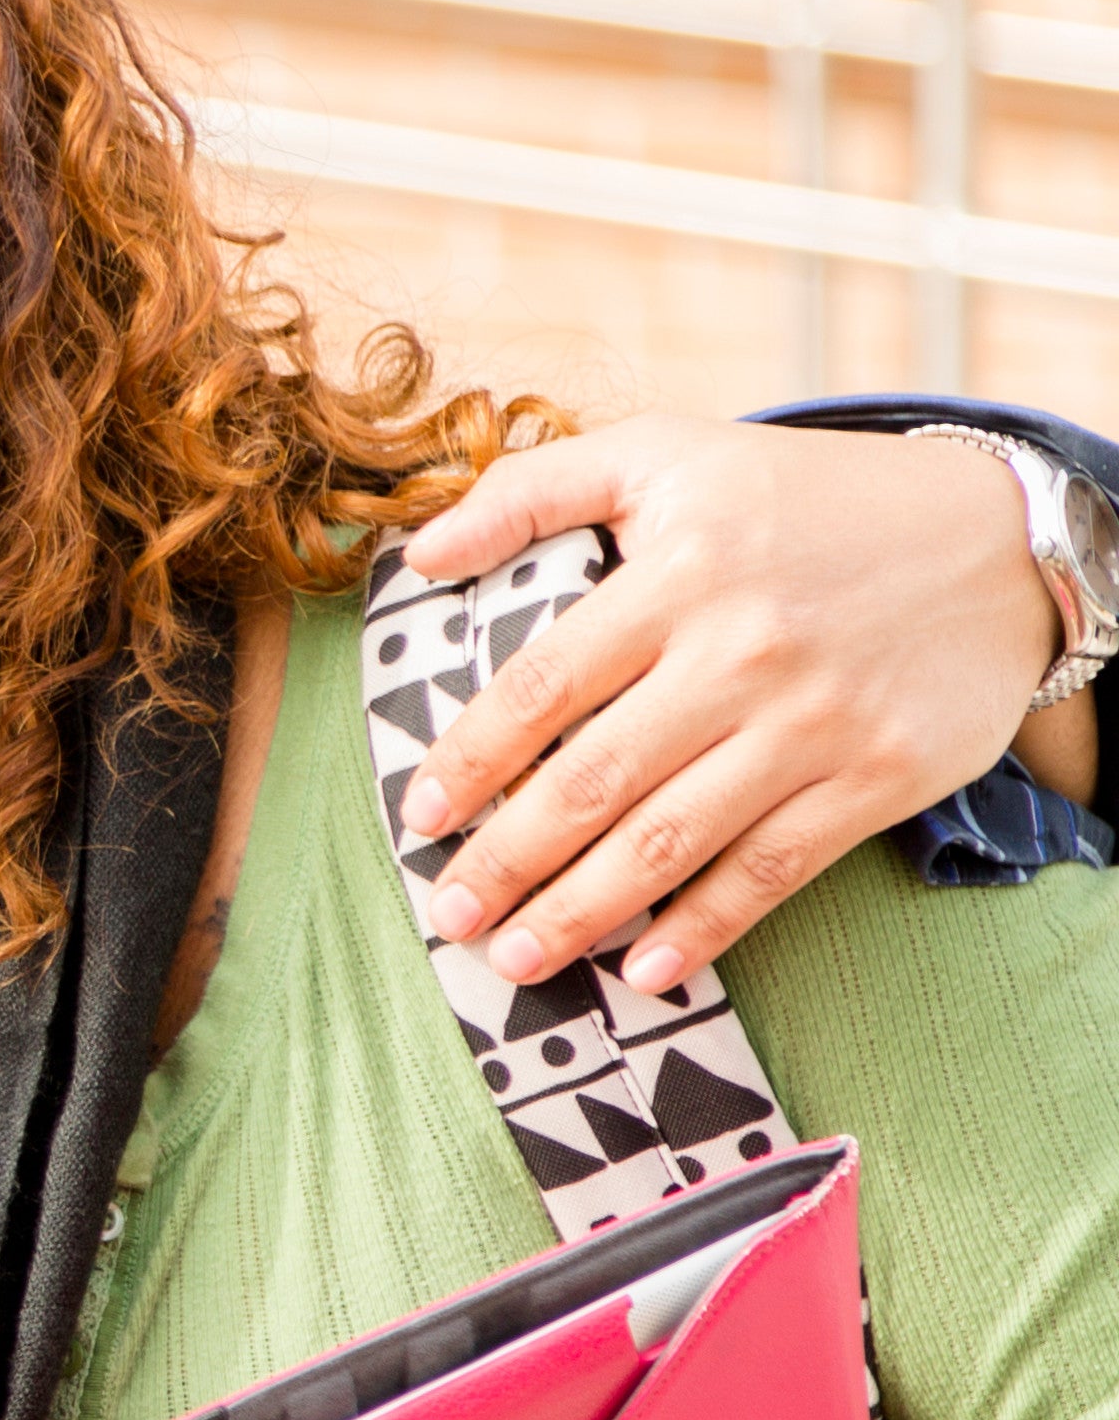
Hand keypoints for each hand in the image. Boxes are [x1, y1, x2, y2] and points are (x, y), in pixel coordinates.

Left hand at [391, 418, 1061, 991]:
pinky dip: (704, 926)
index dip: (472, 758)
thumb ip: (530, 490)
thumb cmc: (803, 497)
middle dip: (509, 859)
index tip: (418, 812)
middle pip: (596, 779)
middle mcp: (742, 654)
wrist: (999, 538)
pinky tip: (642, 968)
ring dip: (583, 911)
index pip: (543, 685)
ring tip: (513, 959)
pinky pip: (773, 868)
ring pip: (673, 838)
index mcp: (675, 575)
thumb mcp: (667, 451)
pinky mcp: (879, 777)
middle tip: (448, 912)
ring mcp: (814, 723)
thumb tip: (420, 554)